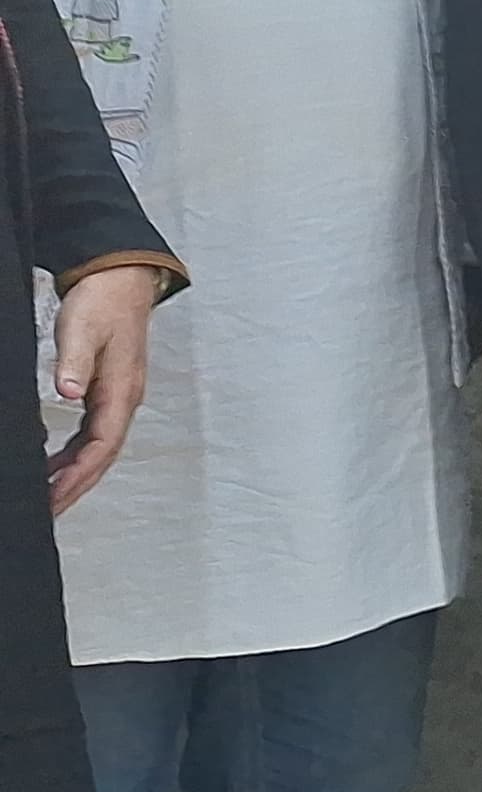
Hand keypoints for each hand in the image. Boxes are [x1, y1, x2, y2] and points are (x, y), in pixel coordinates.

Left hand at [44, 264, 161, 514]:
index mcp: (122, 390)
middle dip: (76, 487)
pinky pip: (93, 434)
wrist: (121, 278)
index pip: (102, 446)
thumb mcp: (82, 329)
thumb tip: (66, 394)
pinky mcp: (108, 390)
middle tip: (48, 513)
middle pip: (103, 457)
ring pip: (99, 448)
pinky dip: (74, 454)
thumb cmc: (104, 302)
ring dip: (75, 474)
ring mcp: (118, 396)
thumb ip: (74, 363)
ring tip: (47, 496)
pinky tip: (54, 463)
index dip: (77, 477)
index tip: (53, 498)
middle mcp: (125, 399)